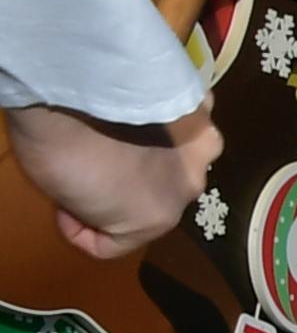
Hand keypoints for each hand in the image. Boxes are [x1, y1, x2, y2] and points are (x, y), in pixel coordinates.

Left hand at [7, 100, 219, 259]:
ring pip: (183, 160)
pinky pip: (191, 117)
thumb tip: (96, 193)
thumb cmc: (58, 152)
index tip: (63, 206)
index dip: (84, 224)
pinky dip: (172, 116)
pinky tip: (148, 106)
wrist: (74, 92)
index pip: (115, 240)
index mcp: (157, 218)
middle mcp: (190, 187)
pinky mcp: (201, 106)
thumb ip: (94, 205)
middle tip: (98, 166)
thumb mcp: (64, 196)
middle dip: (129, 188)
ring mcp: (201, 145)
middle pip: (156, 198)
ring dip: (159, 154)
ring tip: (127, 134)